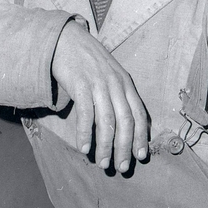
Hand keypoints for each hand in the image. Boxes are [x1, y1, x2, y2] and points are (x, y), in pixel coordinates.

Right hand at [51, 19, 149, 171]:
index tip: (140, 156)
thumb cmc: (89, 61)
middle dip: (125, 148)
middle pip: (126, 122)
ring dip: (106, 146)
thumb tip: (126, 124)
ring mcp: (99, 84)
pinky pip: (86, 114)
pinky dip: (86, 133)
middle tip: (121, 167)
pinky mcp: (81, 84)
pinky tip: (85, 148)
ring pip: (107, 121)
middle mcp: (116, 84)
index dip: (141, 137)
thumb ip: (119, 96)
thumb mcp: (111, 75)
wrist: (66, 40)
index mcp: (126, 84)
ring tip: (103, 163)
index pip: (139, 115)